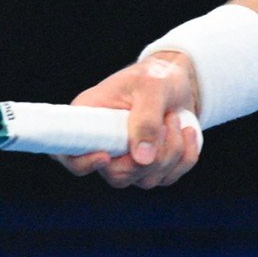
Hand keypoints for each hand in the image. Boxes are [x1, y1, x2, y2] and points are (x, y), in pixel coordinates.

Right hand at [57, 52, 202, 187]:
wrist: (179, 81)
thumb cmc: (156, 76)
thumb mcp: (151, 87)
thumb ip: (146, 120)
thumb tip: (141, 160)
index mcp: (89, 118)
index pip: (69, 153)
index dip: (83, 163)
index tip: (106, 157)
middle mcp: (103, 144)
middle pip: (117, 175)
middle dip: (151, 157)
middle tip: (169, 122)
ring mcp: (126, 159)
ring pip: (145, 179)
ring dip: (171, 152)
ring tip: (175, 118)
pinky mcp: (149, 167)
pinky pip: (167, 178)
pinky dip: (184, 158)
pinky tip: (188, 132)